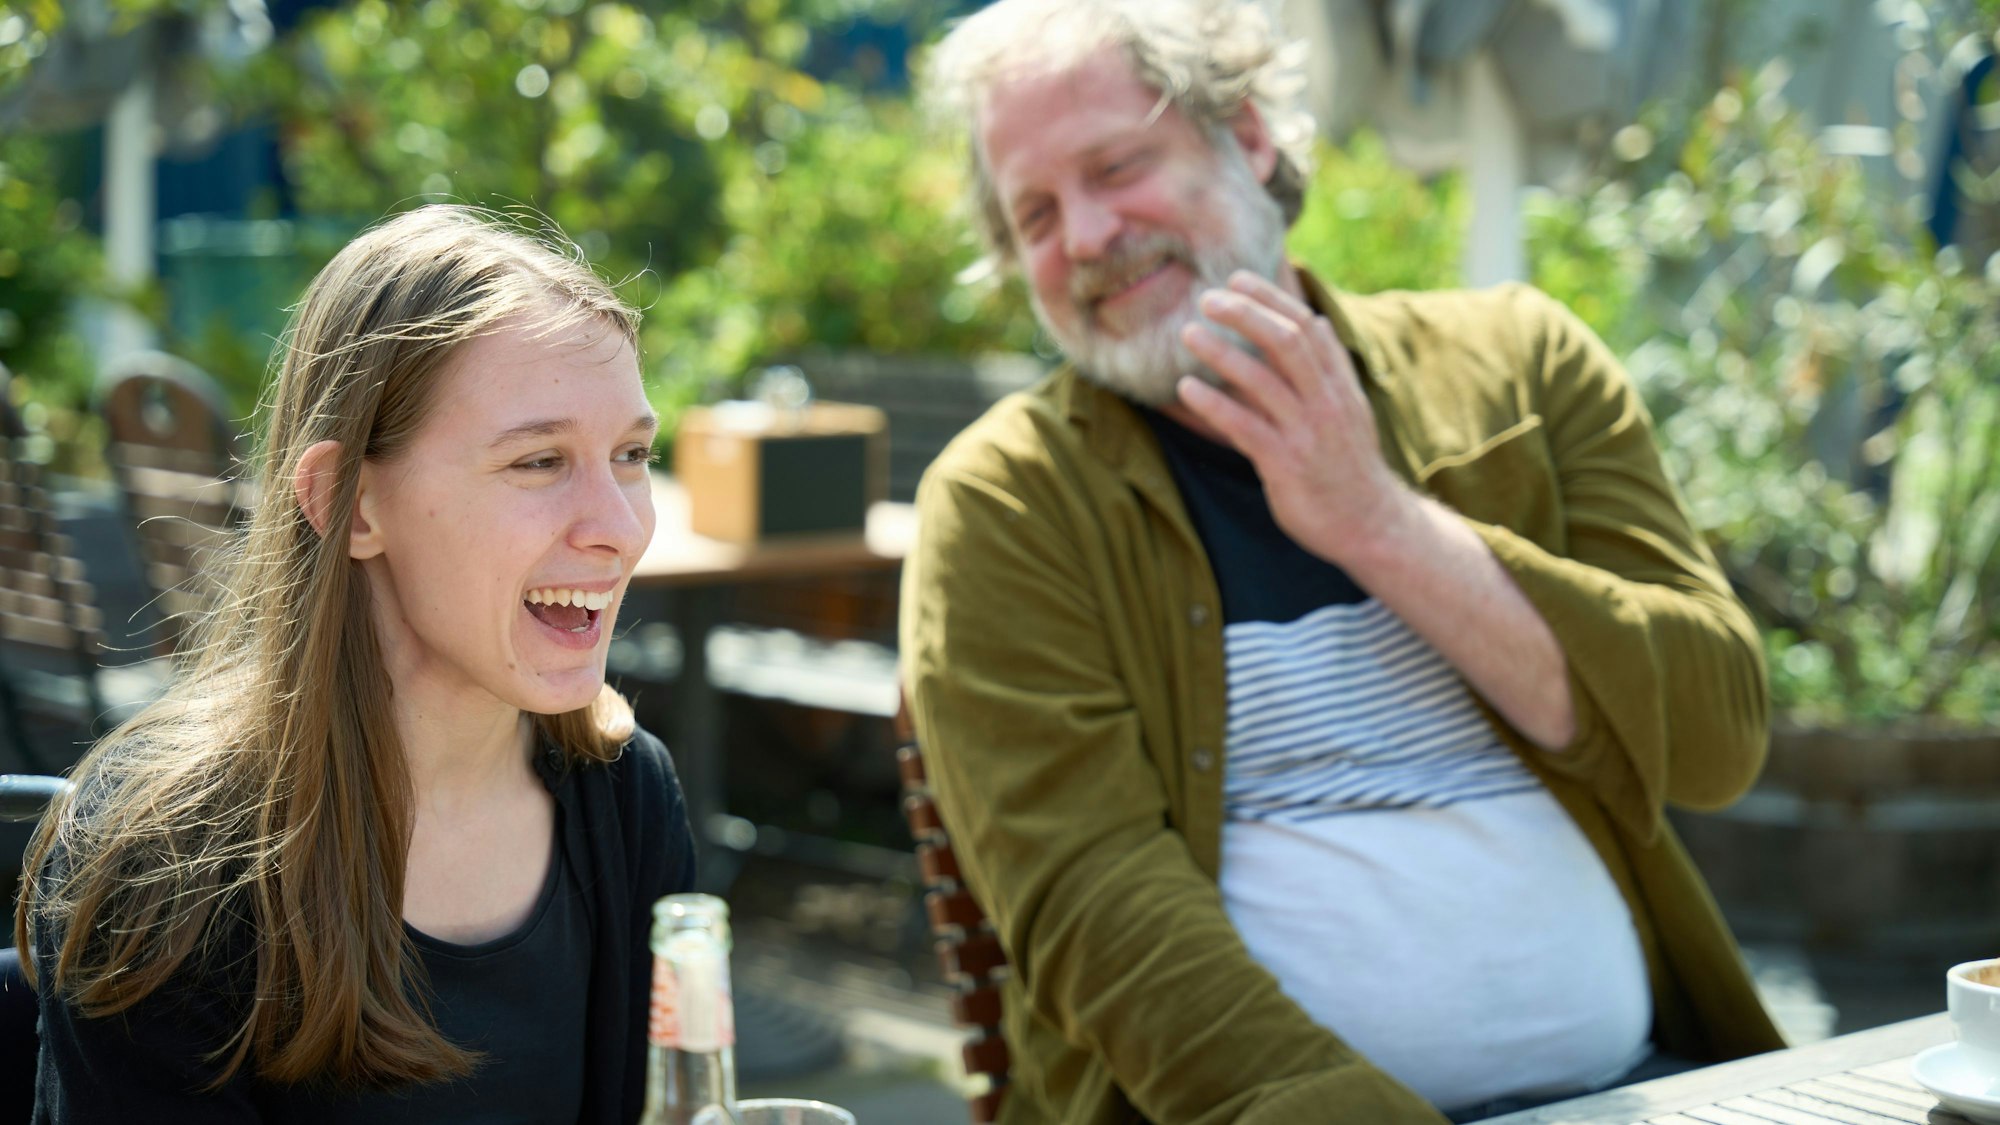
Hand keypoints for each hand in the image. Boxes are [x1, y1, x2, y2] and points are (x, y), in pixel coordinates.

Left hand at [1170, 270, 1413, 568]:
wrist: (1369, 524)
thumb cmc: (1347, 465)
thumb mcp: (1348, 410)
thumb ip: (1327, 369)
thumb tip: (1314, 323)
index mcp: (1340, 385)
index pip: (1307, 326)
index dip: (1272, 298)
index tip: (1238, 278)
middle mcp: (1327, 402)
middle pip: (1287, 342)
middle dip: (1246, 314)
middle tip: (1207, 298)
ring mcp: (1308, 433)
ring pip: (1263, 380)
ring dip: (1222, 352)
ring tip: (1189, 334)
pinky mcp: (1286, 464)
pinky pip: (1245, 427)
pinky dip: (1214, 404)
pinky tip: (1186, 388)